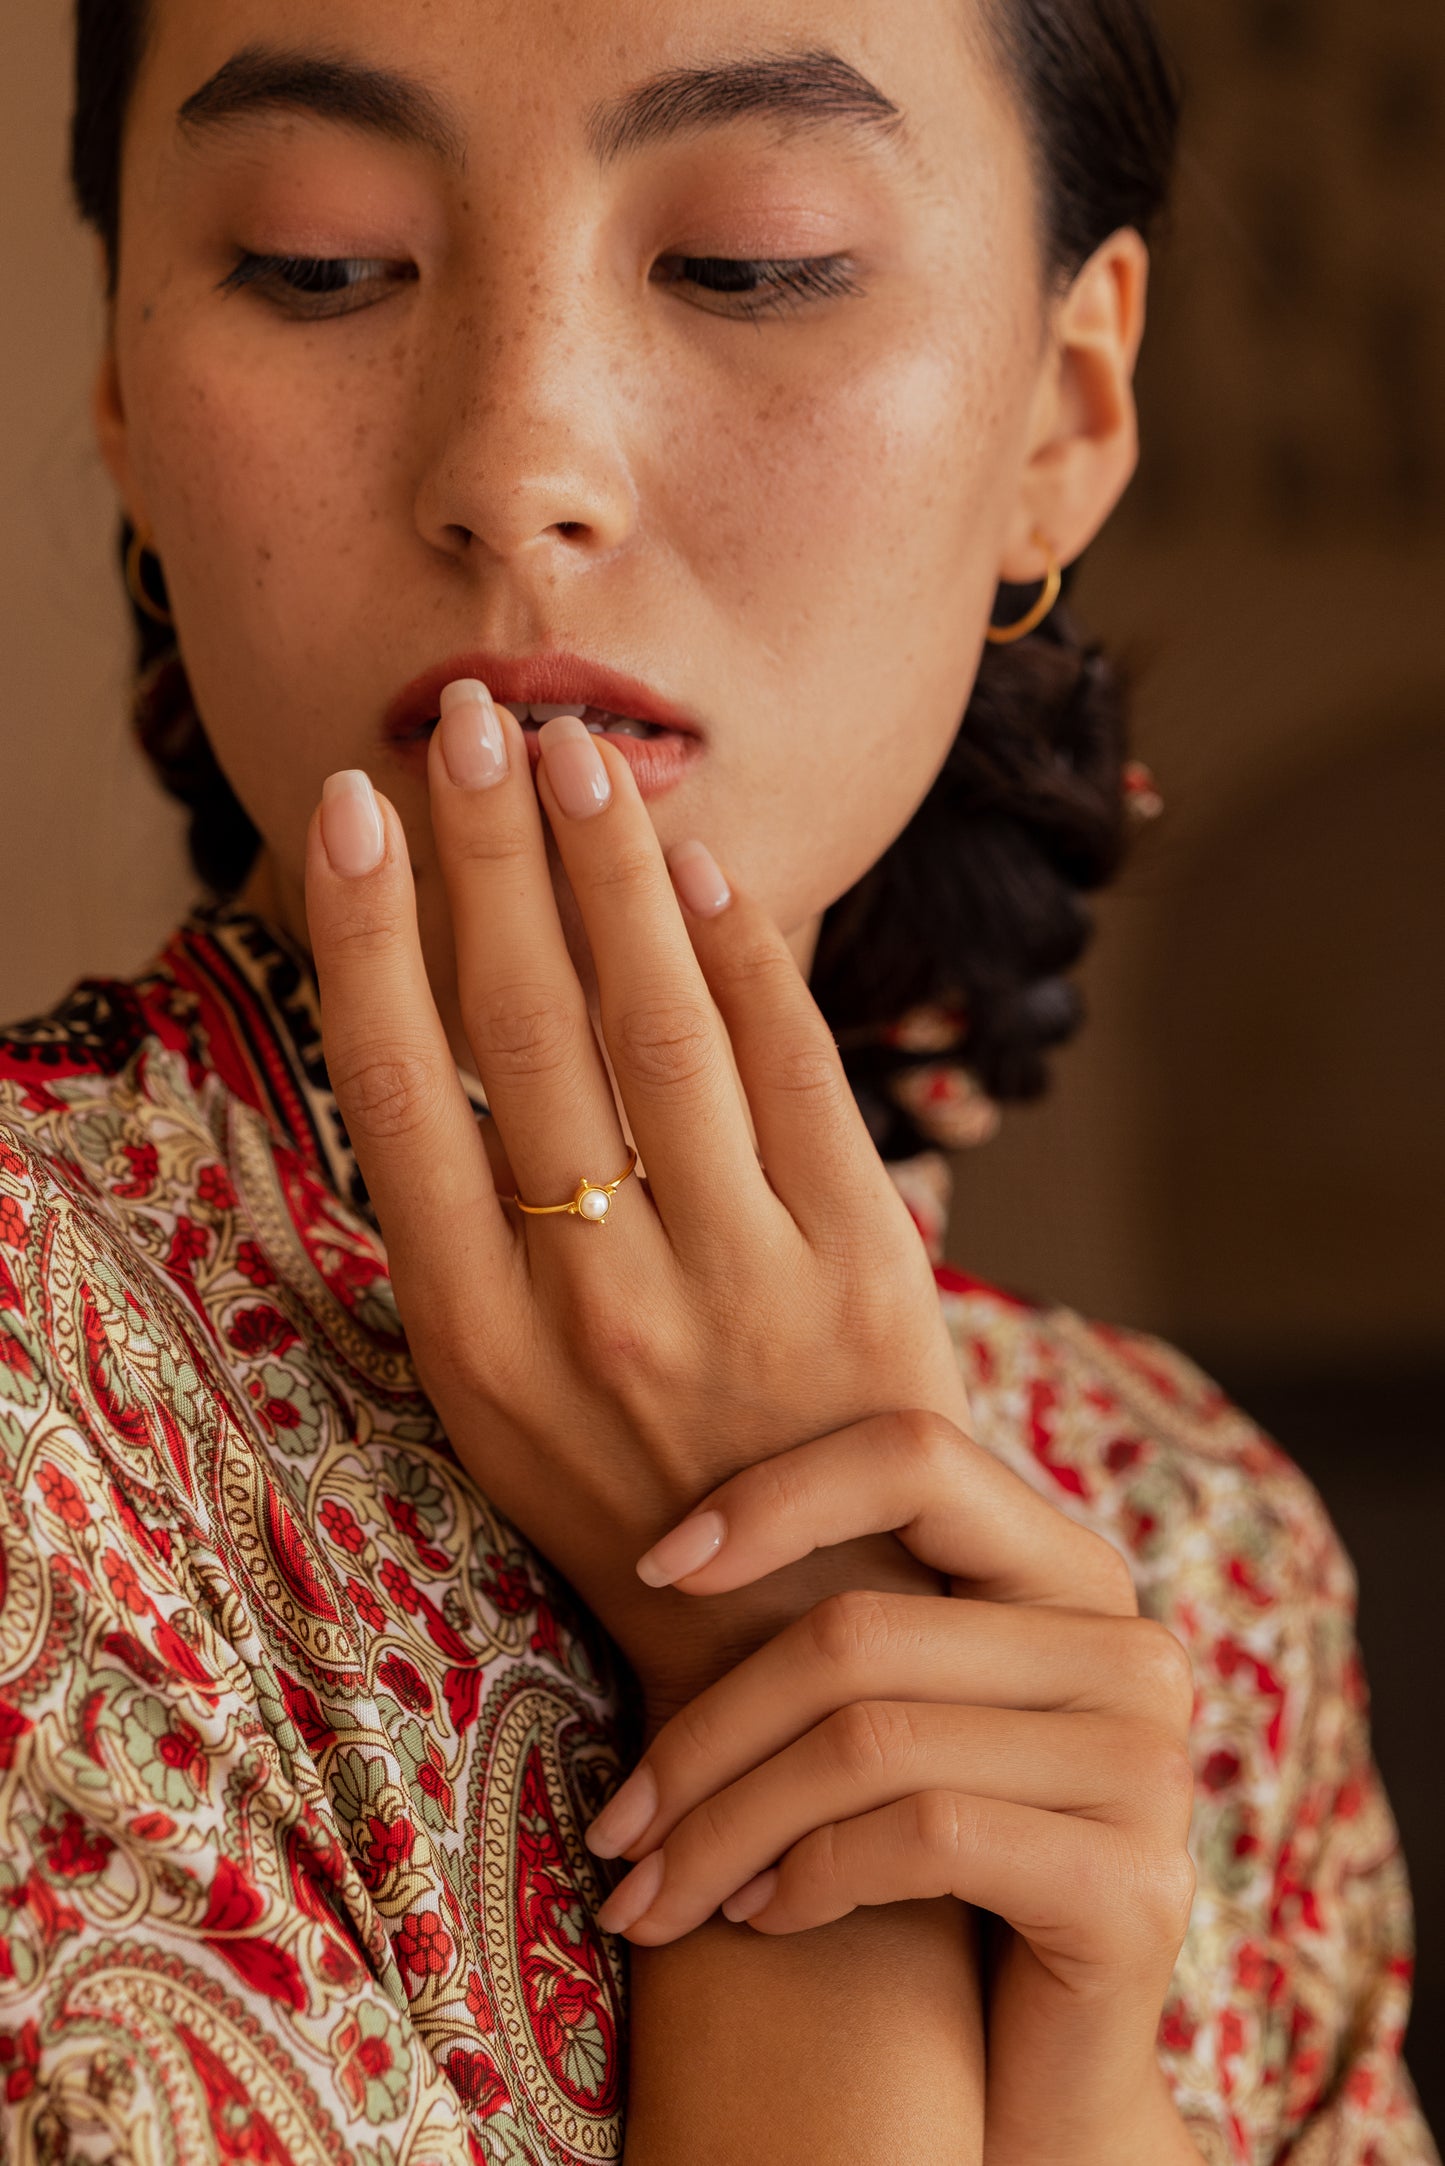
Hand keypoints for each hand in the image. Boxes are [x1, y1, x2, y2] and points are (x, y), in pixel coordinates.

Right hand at [305, 692, 967, 1718]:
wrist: (803, 1629)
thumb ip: (462, 1237)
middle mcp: (594, 1304)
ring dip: (612, 873)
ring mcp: (738, 1283)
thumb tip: (434, 1028)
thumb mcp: (495, 1405)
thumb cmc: (626, 1497)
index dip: (371, 935)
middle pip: (526, 1030)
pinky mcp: (863, 1267)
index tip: (353, 807)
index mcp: (475, 1340)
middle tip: (471, 721)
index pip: (401, 1094)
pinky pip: (796, 1073)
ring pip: (659, 1028)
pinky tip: (700, 869)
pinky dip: (745, 958)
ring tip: (579, 758)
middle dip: (492, 855)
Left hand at [581, 1416, 1199, 2161]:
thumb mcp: (895, 1720)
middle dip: (703, 1736)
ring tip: (657, 1893)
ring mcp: (1147, 1766)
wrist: (1037, 2078)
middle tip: (615, 1825)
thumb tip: (666, 1542)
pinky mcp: (1135, 1885)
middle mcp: (1129, 1648)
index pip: (915, 1457)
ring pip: (868, 1742)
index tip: (653, 1568)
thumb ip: (850, 1624)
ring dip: (725, 1828)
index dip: (774, 1495)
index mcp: (1072, 1573)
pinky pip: (920, 1835)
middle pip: (857, 1631)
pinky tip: (761, 1916)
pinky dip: (808, 1876)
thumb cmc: (933, 1882)